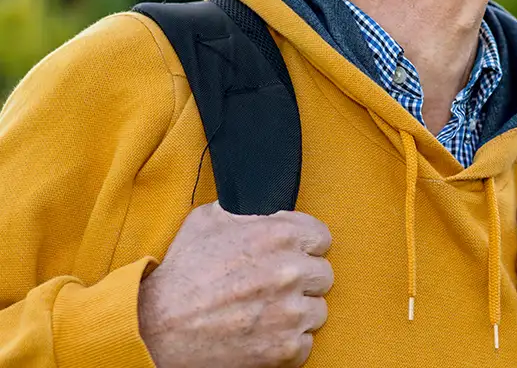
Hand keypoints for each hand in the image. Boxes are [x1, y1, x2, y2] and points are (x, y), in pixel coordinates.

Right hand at [138, 202, 333, 367]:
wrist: (154, 327)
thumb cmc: (181, 273)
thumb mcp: (209, 220)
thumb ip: (248, 212)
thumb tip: (264, 208)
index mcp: (280, 235)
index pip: (321, 238)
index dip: (304, 248)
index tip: (291, 258)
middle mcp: (291, 271)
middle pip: (323, 275)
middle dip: (302, 281)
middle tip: (273, 290)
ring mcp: (290, 312)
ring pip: (317, 310)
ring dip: (296, 313)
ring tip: (265, 313)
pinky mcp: (285, 348)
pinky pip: (305, 343)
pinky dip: (286, 343)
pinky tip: (261, 335)